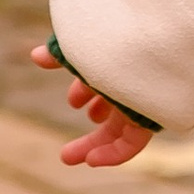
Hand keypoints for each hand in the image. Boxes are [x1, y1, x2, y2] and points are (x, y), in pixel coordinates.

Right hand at [31, 40, 154, 169]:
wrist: (158, 33)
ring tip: (75, 156)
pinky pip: (134, 142)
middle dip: (89, 128)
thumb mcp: (84, 46)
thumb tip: (34, 56)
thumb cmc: (119, 33)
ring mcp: (143, 100)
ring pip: (119, 130)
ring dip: (96, 146)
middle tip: (67, 150)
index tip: (75, 102)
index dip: (85, 92)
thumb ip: (60, 54)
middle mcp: (132, 82)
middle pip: (111, 111)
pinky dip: (114, 153)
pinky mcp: (154, 116)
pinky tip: (92, 160)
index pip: (102, 81)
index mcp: (117, 61)